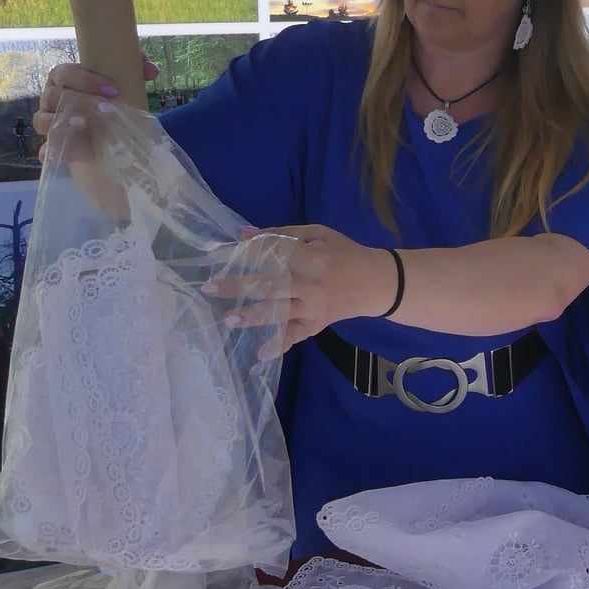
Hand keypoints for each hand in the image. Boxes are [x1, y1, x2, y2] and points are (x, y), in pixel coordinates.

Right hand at [32, 58, 160, 162]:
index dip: (85, 80)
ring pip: (42, 120)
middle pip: (53, 95)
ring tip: (85, 126)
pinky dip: (50, 151)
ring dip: (62, 122)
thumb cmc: (111, 98)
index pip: (64, 73)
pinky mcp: (53, 146)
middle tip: (106, 108)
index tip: (112, 89)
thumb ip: (137, 69)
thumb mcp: (124, 81)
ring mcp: (48, 122)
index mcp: (63, 78)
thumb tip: (151, 71)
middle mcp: (51, 99)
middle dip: (80, 100)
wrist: (111, 130)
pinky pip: (45, 149)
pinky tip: (62, 153)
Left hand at [206, 224, 392, 361]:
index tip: (222, 255)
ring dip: (253, 316)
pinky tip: (260, 355)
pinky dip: (279, 345)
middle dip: (239, 286)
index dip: (249, 253)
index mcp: (314, 257)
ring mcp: (314, 307)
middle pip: (271, 285)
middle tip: (210, 287)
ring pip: (280, 312)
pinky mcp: (317, 325)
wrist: (378, 283)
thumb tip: (244, 234)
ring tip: (228, 319)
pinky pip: (296, 336)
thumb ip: (283, 233)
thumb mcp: (319, 234)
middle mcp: (312, 285)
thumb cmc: (345, 253)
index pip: (275, 255)